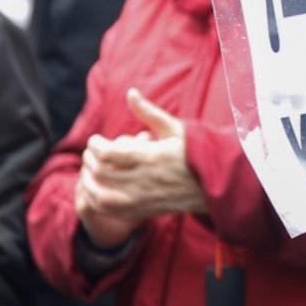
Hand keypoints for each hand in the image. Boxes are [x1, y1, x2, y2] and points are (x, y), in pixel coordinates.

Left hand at [74, 88, 208, 247]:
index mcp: (151, 157)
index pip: (108, 154)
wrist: (217, 184)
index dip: (95, 145)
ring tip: (89, 173)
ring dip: (88, 184)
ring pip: (102, 197)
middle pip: (101, 174)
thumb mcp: (176, 128)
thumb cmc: (196, 152)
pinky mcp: (145, 211)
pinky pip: (112, 212)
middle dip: (89, 161)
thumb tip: (130, 92)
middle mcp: (145, 180)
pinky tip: (98, 192)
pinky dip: (98, 202)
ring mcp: (144, 199)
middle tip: (90, 153)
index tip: (96, 140)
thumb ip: (149, 112)